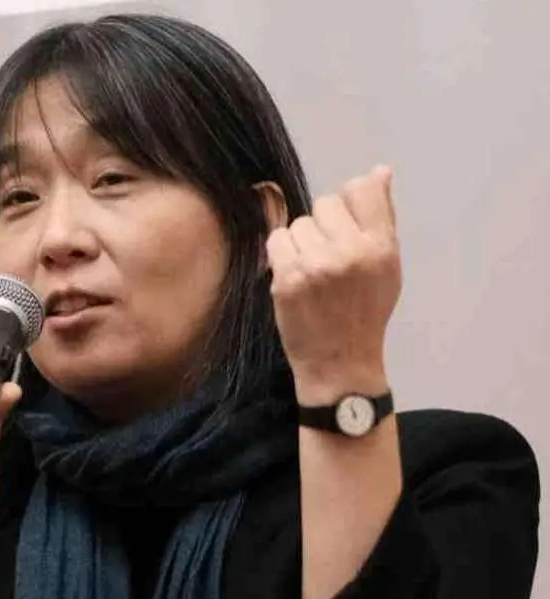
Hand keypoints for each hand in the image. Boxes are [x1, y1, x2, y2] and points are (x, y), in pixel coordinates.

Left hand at [266, 165, 401, 404]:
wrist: (340, 361)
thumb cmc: (364, 312)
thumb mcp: (388, 265)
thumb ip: (381, 217)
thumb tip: (378, 171)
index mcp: (381, 246)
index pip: (361, 189)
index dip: (349, 202)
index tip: (345, 224)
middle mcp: (350, 251)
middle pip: (325, 204)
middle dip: (324, 225)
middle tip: (328, 257)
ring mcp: (317, 265)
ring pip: (298, 223)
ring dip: (301, 242)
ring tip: (312, 270)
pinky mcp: (287, 278)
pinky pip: (276, 240)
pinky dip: (281, 255)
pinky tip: (294, 275)